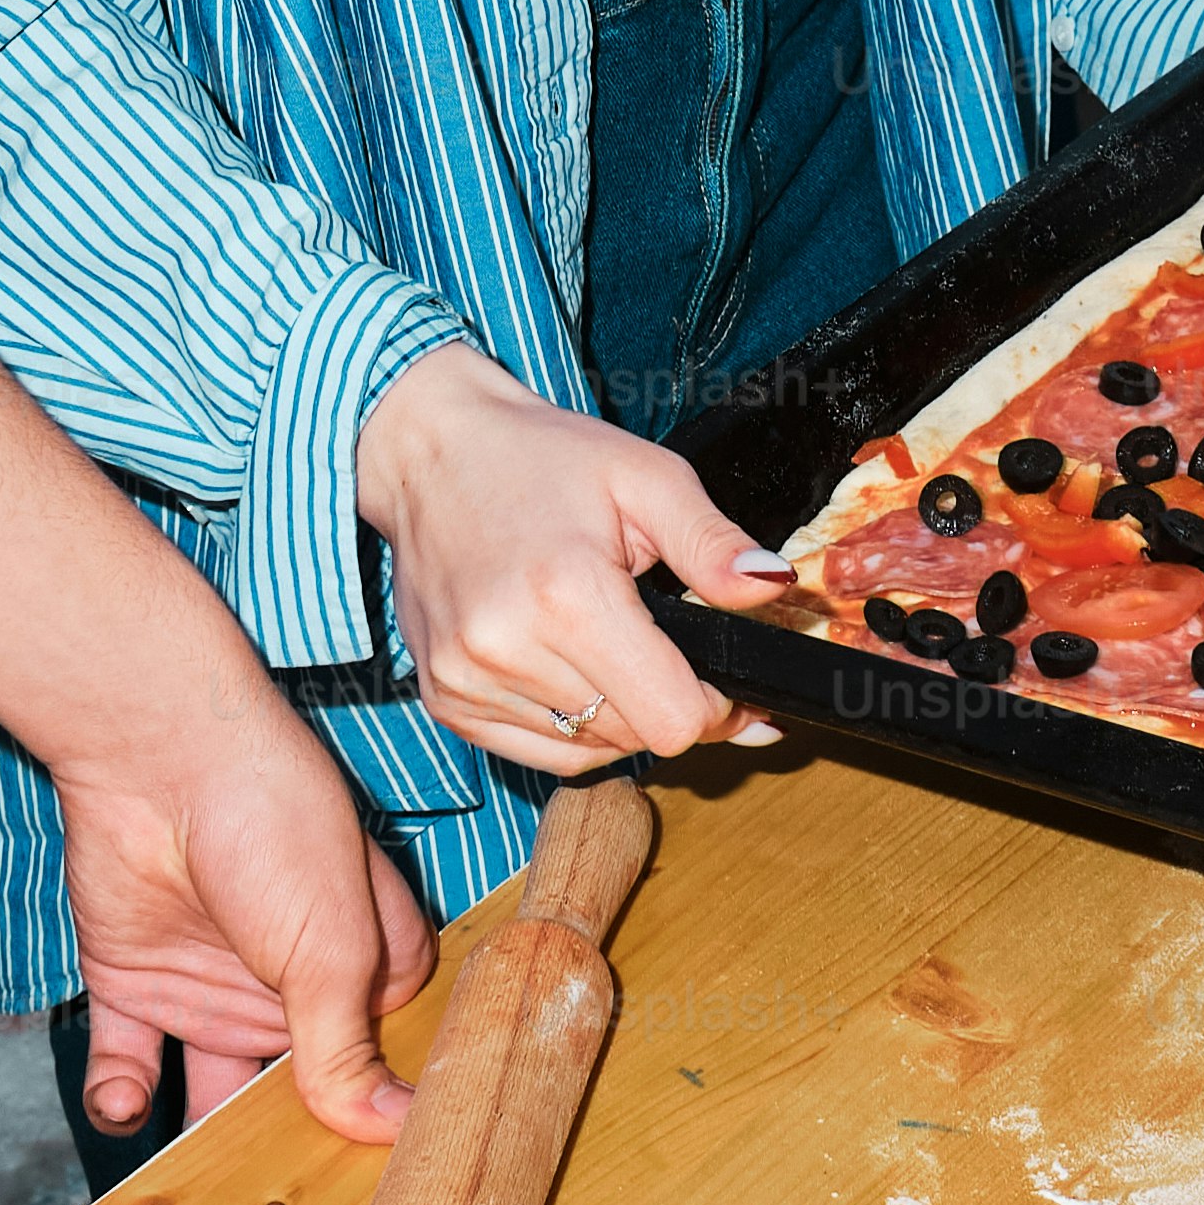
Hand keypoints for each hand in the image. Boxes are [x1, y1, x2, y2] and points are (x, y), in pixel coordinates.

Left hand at [49, 676, 438, 1146]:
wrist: (157, 753)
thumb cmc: (274, 827)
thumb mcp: (331, 951)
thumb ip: (346, 1051)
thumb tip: (396, 1131)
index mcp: (363, 962)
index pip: (381, 1057)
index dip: (376, 1111)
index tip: (373, 1185)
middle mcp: (288, 980)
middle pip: (296, 1085)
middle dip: (286, 1142)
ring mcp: (210, 983)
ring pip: (211, 1088)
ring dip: (202, 1138)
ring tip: (201, 1192)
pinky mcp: (134, 981)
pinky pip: (127, 1062)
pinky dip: (120, 1096)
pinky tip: (126, 1105)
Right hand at [352, 344, 790, 776]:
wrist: (430, 452)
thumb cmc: (543, 458)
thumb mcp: (646, 478)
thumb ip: (712, 543)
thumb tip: (773, 589)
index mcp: (568, 594)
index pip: (671, 718)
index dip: (714, 705)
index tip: (716, 673)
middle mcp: (507, 649)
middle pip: (635, 738)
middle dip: (666, 701)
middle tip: (662, 645)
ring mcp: (467, 681)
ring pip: (589, 752)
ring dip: (617, 715)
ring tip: (606, 643)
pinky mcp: (445, 699)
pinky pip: (539, 752)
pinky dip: (570, 726)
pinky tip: (568, 667)